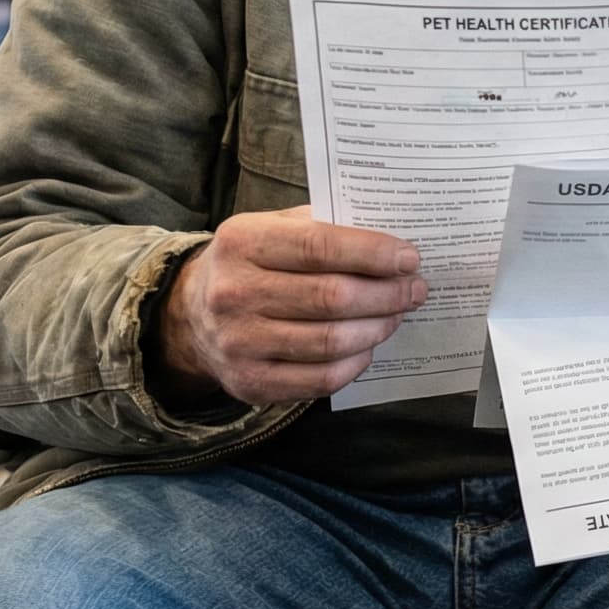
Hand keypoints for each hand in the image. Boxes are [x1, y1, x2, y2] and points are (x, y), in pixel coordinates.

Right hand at [155, 206, 426, 407]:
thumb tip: (390, 241)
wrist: (193, 315)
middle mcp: (233, 292)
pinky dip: (355, 363)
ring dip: (377, 328)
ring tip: (396, 315)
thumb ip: (325, 226)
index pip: (320, 246)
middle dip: (387, 294)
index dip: (373, 253)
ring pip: (331, 341)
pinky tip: (367, 347)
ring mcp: (238, 342)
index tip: (410, 258)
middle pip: (331, 297)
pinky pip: (320, 379)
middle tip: (415, 290)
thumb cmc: (253, 264)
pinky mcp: (250, 382)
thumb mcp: (274, 228)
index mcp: (242, 242)